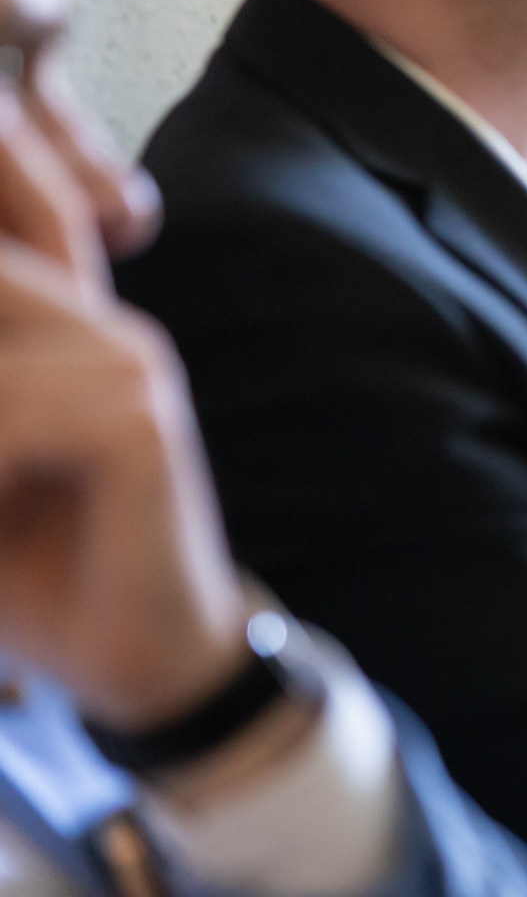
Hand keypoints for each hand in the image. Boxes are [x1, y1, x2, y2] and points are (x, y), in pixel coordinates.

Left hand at [0, 87, 247, 731]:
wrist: (141, 655)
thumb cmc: (34, 566)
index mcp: (62, 322)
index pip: (11, 248)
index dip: (8, 240)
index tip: (9, 459)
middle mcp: (100, 325)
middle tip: (3, 469)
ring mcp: (131, 366)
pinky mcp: (143, 425)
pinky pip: (17, 421)